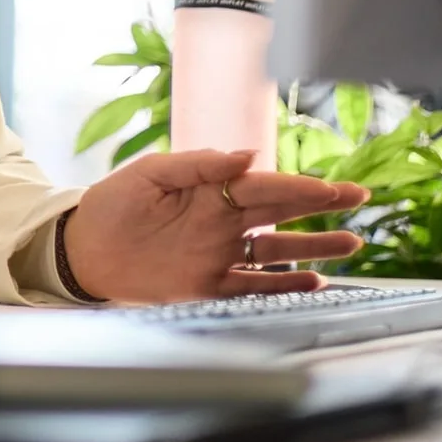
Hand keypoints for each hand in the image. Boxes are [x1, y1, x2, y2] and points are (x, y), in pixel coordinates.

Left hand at [61, 149, 367, 303]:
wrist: (82, 249)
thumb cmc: (113, 204)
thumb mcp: (151, 174)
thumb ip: (199, 165)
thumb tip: (246, 155)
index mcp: (211, 190)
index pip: (265, 186)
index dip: (301, 186)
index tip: (333, 188)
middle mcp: (223, 221)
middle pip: (282, 213)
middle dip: (322, 206)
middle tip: (359, 200)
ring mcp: (219, 254)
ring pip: (278, 251)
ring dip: (314, 247)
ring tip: (352, 244)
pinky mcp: (208, 286)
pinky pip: (255, 286)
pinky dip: (284, 285)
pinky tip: (313, 281)